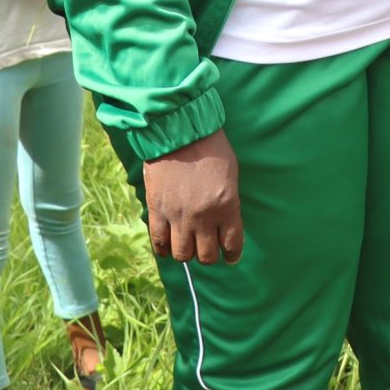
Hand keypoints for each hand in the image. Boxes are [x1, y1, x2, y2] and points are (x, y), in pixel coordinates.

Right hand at [145, 130, 244, 265]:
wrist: (178, 132)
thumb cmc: (211, 148)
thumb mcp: (231, 176)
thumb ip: (228, 203)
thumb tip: (223, 224)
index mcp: (226, 206)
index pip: (232, 243)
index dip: (232, 255)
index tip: (230, 258)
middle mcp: (203, 216)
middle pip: (206, 255)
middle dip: (208, 256)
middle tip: (206, 249)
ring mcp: (178, 215)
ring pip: (182, 254)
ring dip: (186, 253)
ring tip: (186, 246)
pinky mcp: (157, 210)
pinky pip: (159, 242)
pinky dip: (163, 249)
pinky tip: (167, 246)